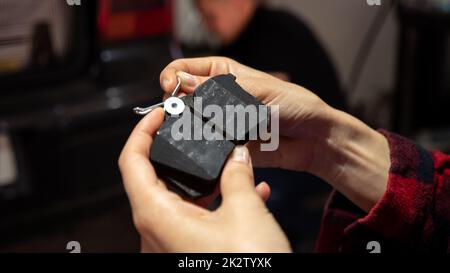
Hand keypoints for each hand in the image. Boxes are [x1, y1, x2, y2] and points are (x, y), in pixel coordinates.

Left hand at [118, 109, 290, 252]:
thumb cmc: (245, 266)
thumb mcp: (246, 213)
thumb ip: (238, 176)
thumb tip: (238, 155)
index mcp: (157, 215)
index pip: (132, 162)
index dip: (142, 132)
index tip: (160, 114)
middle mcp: (157, 230)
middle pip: (153, 177)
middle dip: (177, 151)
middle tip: (195, 131)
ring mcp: (172, 242)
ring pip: (179, 197)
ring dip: (204, 178)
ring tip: (229, 161)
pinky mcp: (189, 250)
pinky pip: (196, 217)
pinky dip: (216, 202)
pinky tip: (250, 193)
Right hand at [160, 57, 332, 172]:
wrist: (312, 138)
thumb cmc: (292, 104)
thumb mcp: (256, 89)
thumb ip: (218, 91)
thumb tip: (182, 84)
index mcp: (222, 73)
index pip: (184, 69)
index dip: (173, 76)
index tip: (170, 87)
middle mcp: (216, 97)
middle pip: (183, 97)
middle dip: (178, 104)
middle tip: (181, 112)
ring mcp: (219, 121)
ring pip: (191, 123)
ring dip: (189, 127)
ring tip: (196, 130)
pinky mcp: (224, 144)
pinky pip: (204, 145)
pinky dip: (201, 147)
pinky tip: (206, 146)